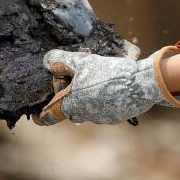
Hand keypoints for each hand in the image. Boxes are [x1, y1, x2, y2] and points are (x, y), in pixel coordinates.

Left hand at [35, 40, 179, 125]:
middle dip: (69, 94)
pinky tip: (112, 82)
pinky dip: (103, 97)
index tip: (37, 113)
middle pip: (69, 108)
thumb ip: (61, 62)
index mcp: (72, 106)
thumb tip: (46, 61)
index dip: (41, 114)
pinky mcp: (117, 115)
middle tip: (76, 75)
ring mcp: (102, 118)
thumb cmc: (108, 73)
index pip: (48, 117)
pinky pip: (104, 106)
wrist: (142, 84)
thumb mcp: (82, 62)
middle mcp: (85, 116)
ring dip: (87, 94)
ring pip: (87, 106)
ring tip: (97, 75)